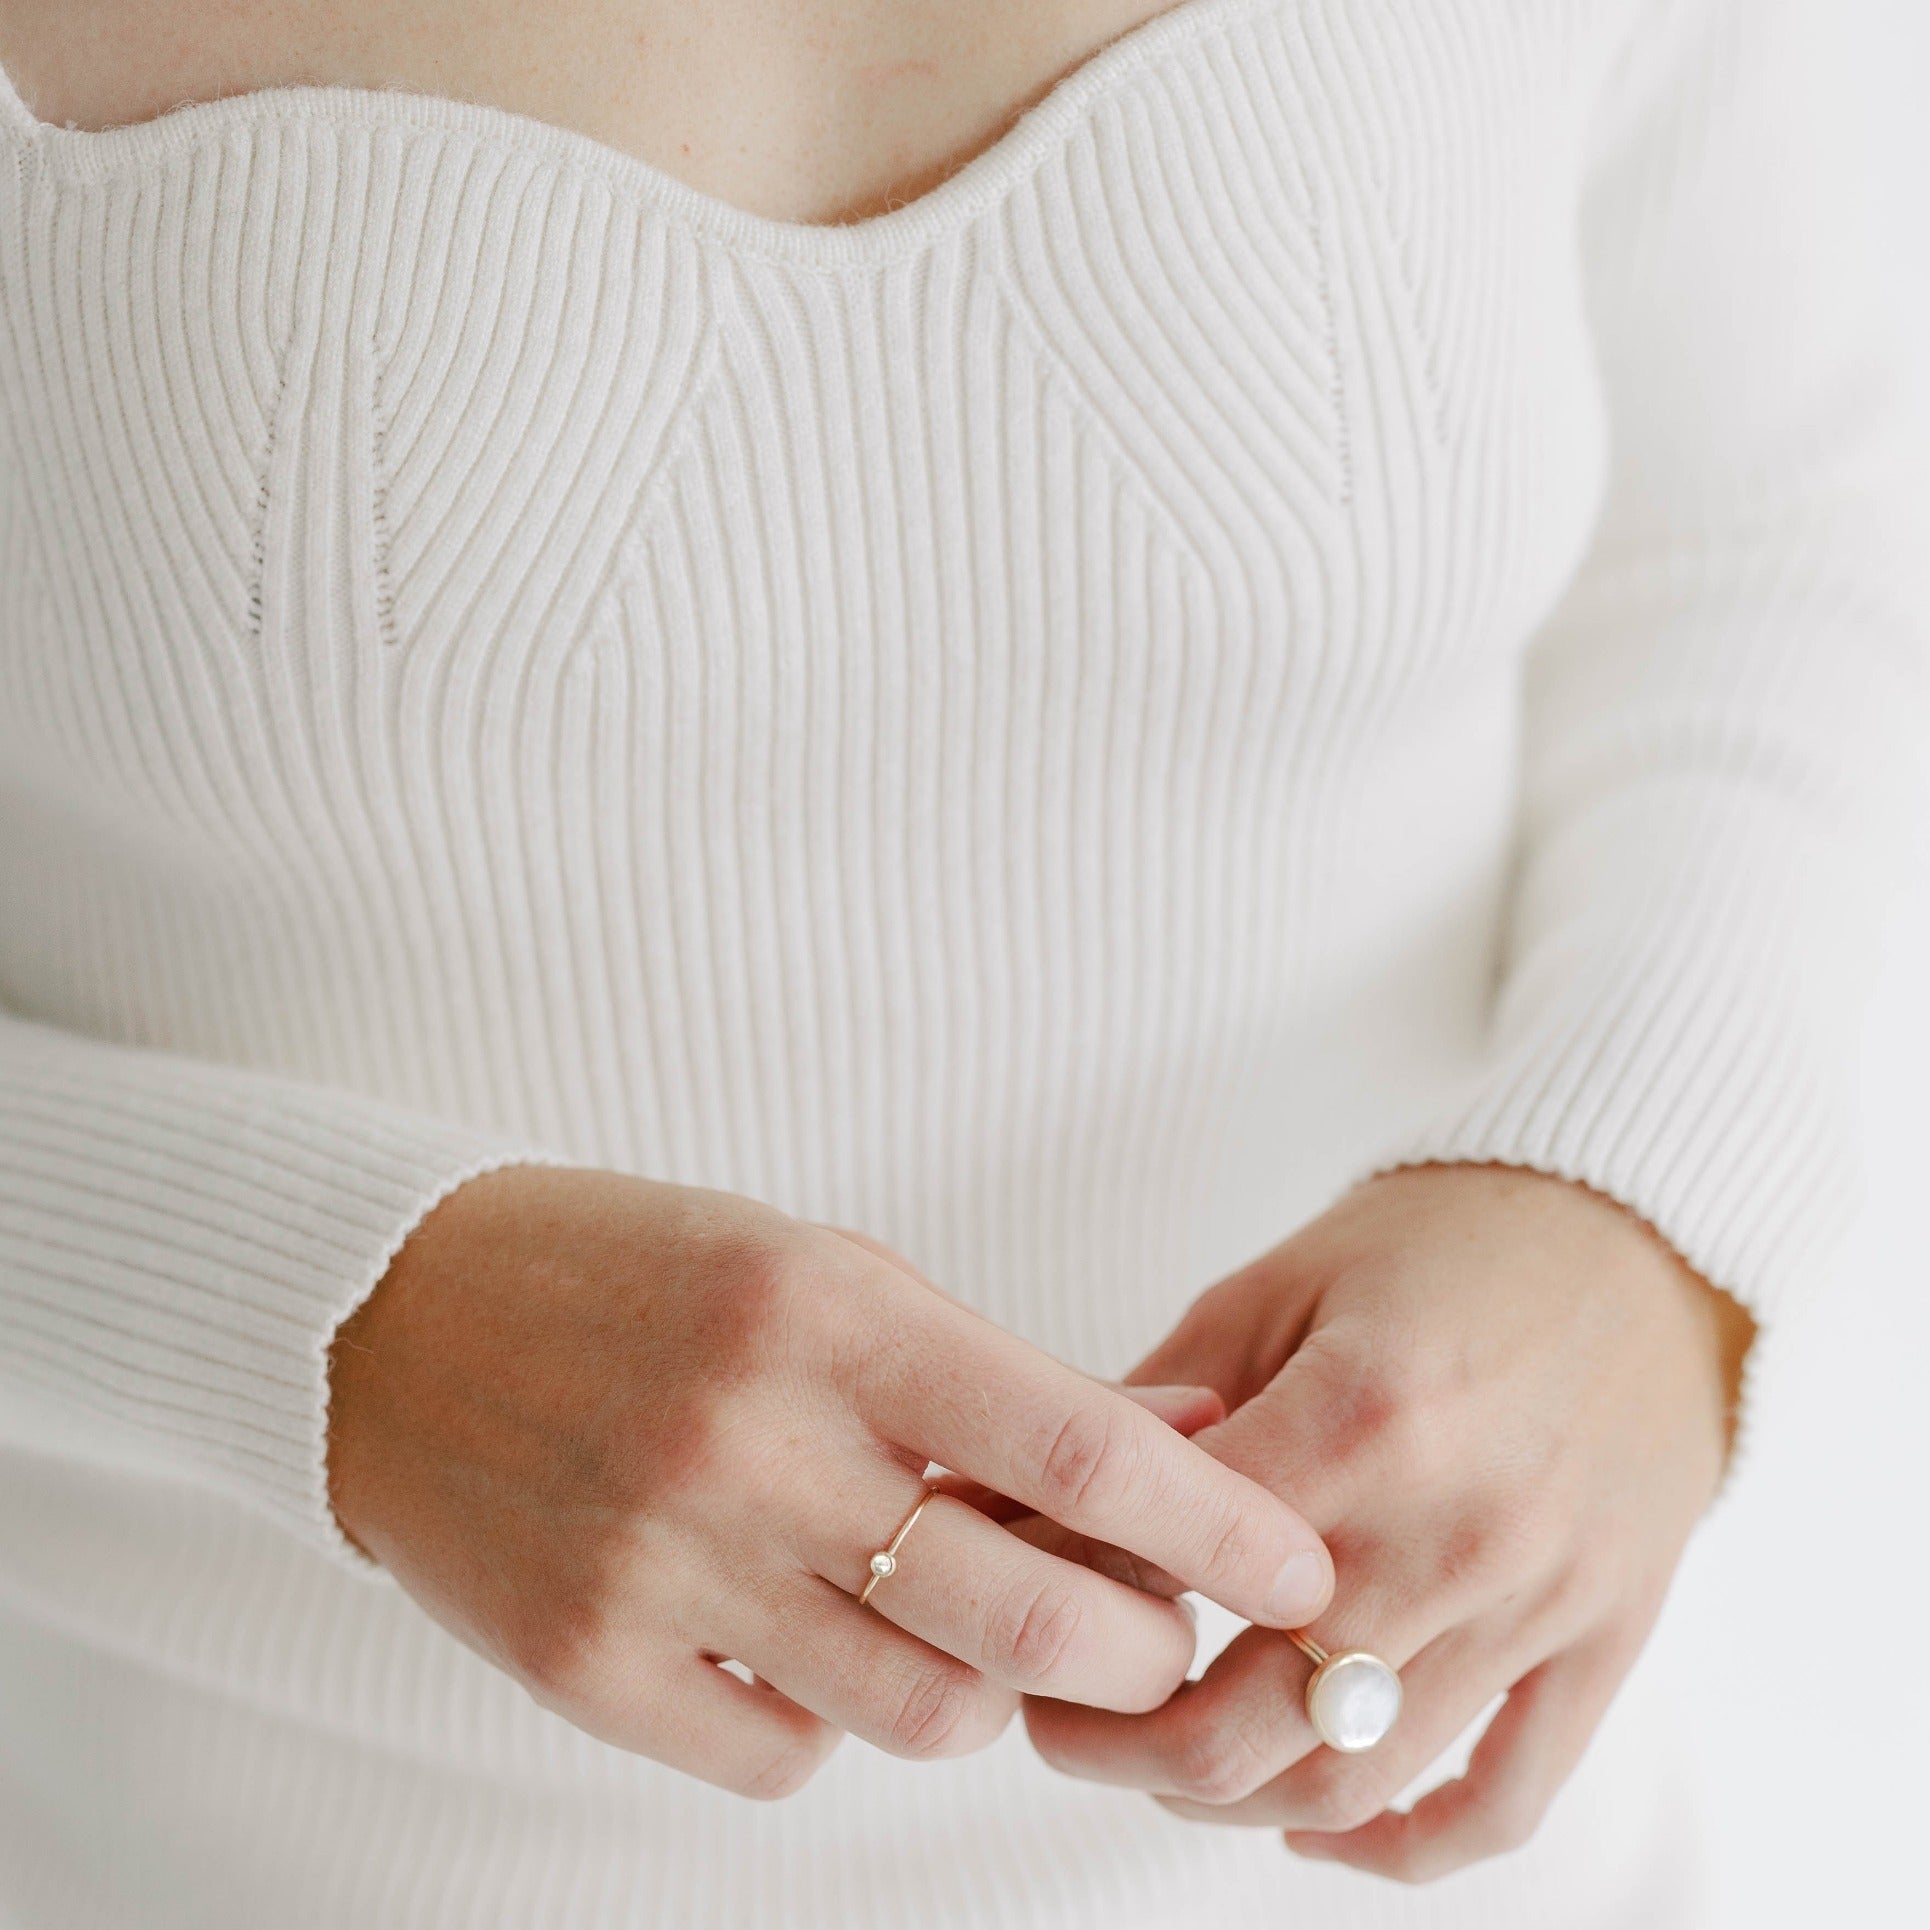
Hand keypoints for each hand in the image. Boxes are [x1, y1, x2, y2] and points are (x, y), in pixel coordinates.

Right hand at [326, 1165, 1334, 1799]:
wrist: (398, 1316)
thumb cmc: (644, 1275)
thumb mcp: (828, 1272)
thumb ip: (997, 1372)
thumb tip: (1184, 1434)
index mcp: (829, 1312)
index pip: (1078, 1447)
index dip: (1217, 1522)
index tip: (1303, 1567)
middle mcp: (753, 1440)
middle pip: (1028, 1621)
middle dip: (1142, 1652)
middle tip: (1163, 1640)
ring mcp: (663, 1566)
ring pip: (921, 1712)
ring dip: (984, 1689)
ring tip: (958, 1624)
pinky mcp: (587, 1665)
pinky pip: (785, 1757)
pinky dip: (831, 1717)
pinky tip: (805, 1638)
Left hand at [1024, 1161, 1754, 1880]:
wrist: (1643, 1236)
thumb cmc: (1440, 1242)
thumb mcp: (1281, 1284)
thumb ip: (1163, 1400)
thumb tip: (1023, 1491)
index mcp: (1361, 1416)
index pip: (1164, 1563)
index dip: (1062, 1589)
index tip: (1011, 1593)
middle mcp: (1452, 1532)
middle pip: (1241, 1729)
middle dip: (1112, 1744)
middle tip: (1053, 1713)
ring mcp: (1536, 1605)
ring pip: (1349, 1784)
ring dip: (1223, 1799)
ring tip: (1157, 1754)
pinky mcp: (1603, 1644)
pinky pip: (1499, 1801)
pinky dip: (1396, 1847)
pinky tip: (1310, 1824)